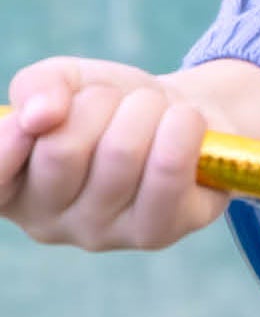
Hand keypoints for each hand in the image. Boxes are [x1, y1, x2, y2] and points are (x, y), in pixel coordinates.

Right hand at [1, 55, 259, 251]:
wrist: (184, 117)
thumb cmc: (112, 106)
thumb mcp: (67, 82)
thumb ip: (38, 87)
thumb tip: (41, 115)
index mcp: (13, 188)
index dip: (10, 141)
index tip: (38, 117)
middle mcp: (48, 222)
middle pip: (63, 148)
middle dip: (99, 103)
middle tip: (118, 101)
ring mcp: (102, 234)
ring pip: (121, 153)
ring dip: (145, 109)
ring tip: (154, 110)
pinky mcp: (155, 234)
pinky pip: (168, 172)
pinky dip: (182, 129)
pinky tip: (185, 122)